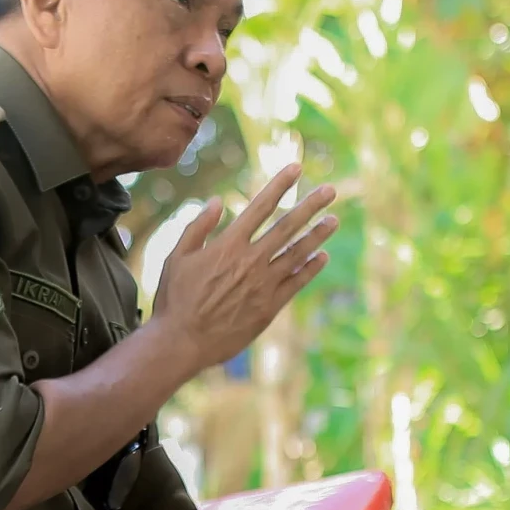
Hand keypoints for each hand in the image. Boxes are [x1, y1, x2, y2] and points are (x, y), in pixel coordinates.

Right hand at [151, 161, 339, 370]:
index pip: (260, 206)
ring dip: (318, 235)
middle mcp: (250, 261)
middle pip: (287, 226)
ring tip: (334, 220)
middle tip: (330, 190)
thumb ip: (198, 227)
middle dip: (310, 205)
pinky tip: (323, 256)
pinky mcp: (270, 307)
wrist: (182, 341)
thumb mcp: (176, 256)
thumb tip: (216, 201)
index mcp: (228, 244)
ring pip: (297, 253)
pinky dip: (311, 268)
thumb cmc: (175, 299)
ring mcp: (263, 284)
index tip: (296, 168)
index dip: (280, 185)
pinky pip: (296, 283)